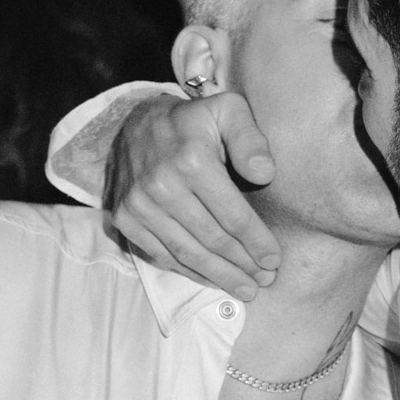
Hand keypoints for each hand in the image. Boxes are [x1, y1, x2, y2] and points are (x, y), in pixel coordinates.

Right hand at [108, 92, 281, 299]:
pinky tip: (212, 280)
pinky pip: (163, 256)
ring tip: (245, 288)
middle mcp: (161, 186)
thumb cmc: (192, 121)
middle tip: (265, 280)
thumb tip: (265, 174)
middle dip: (243, 265)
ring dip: (220, 277)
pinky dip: (190, 273)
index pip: (233, 216)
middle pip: (212, 240)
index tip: (274, 260)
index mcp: (192, 161)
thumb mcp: (228, 111)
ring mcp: (139, 206)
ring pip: (188, 254)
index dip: (257, 243)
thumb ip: (250, 139)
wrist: (135, 123)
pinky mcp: (125, 219)